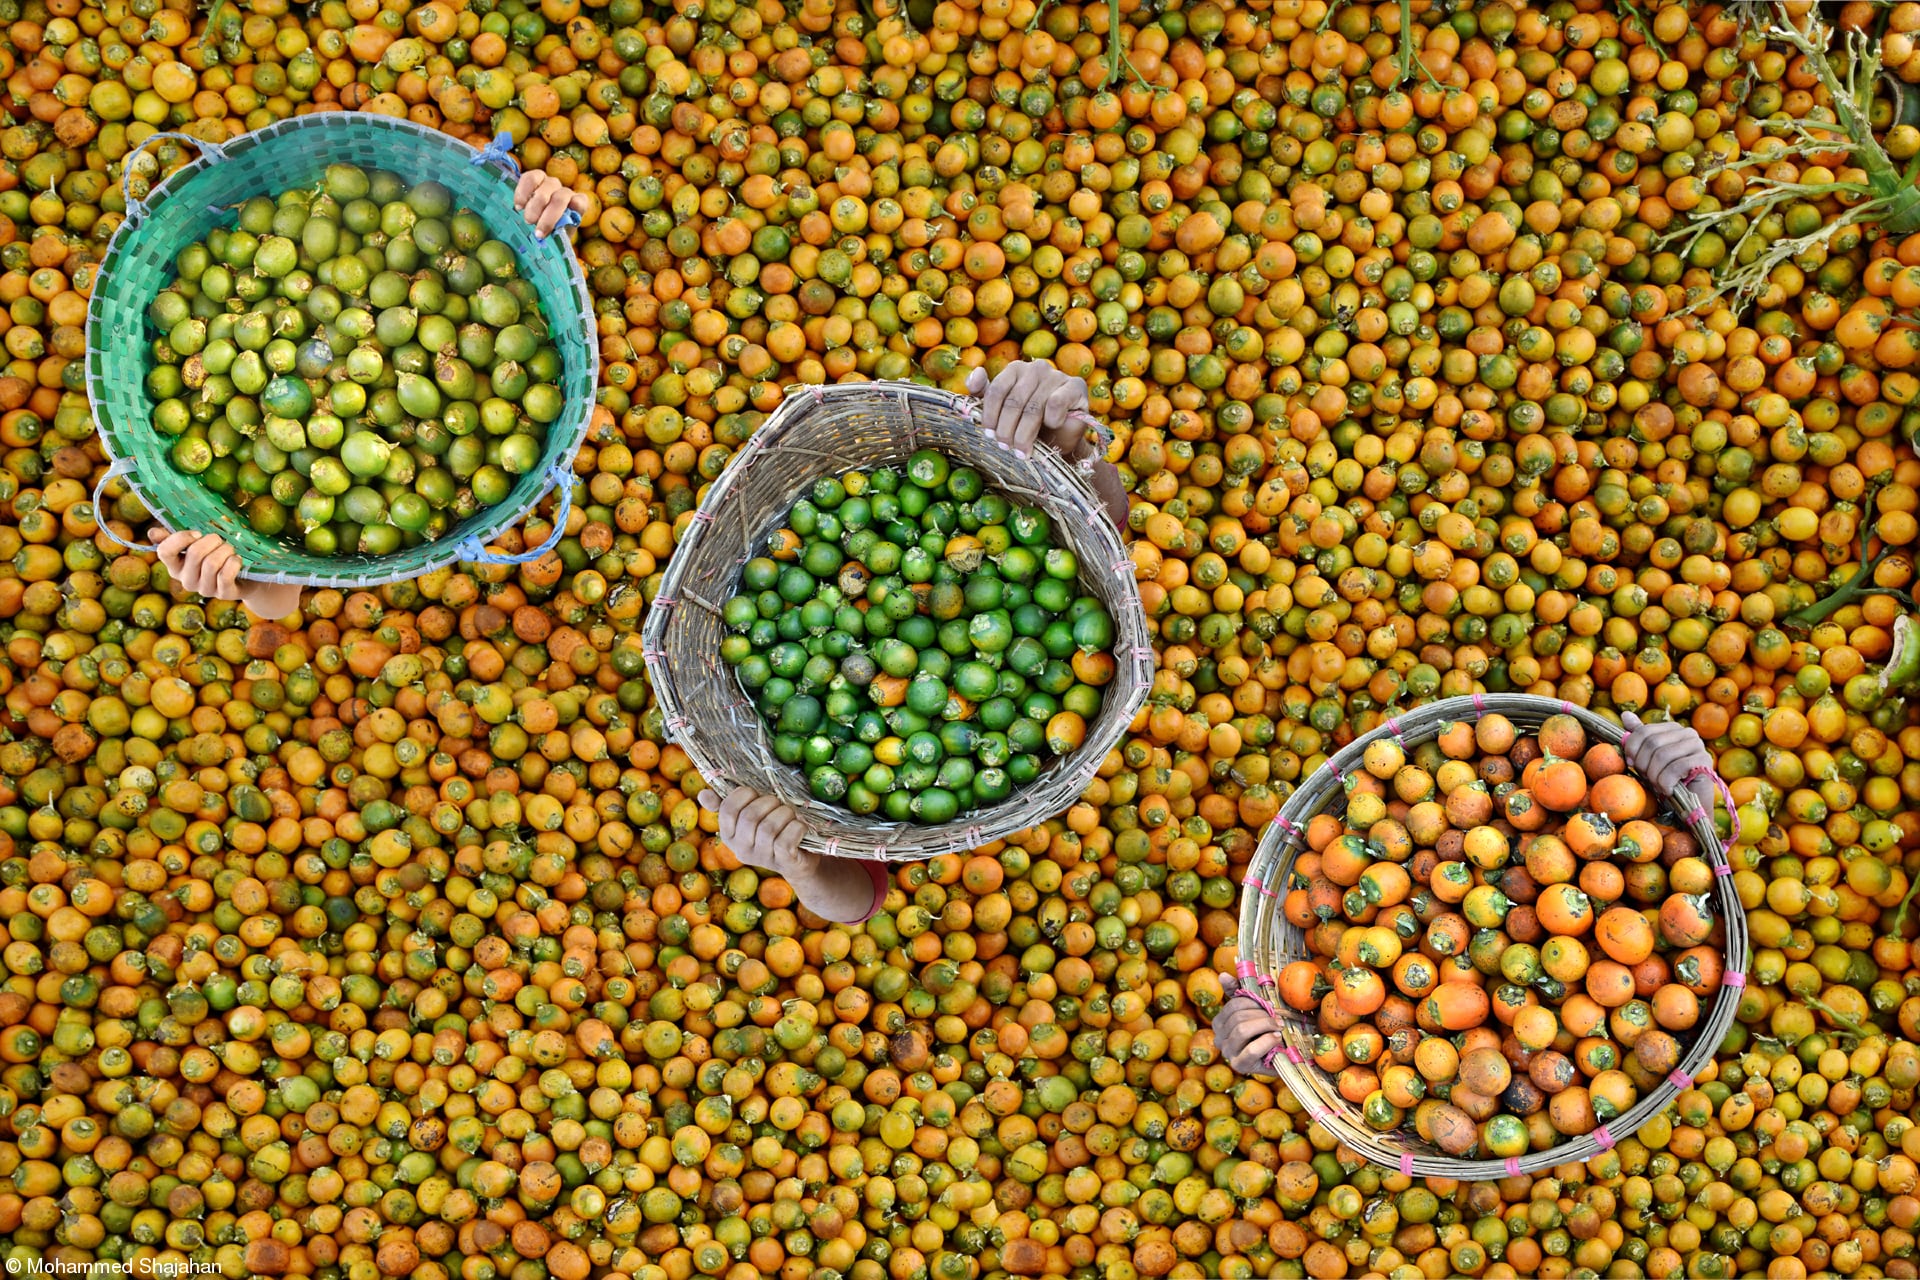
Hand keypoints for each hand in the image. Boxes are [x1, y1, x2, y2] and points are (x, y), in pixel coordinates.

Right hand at [149, 527, 300, 618]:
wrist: (245, 577)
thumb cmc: (217, 556)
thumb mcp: (197, 545)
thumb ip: (175, 539)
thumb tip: (152, 533)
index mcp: (175, 566)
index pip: (164, 551)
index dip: (180, 538)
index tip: (197, 533)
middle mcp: (186, 580)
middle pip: (194, 553)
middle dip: (212, 541)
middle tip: (220, 540)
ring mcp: (204, 590)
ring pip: (212, 563)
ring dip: (225, 550)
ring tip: (230, 549)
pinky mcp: (223, 594)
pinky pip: (226, 575)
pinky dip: (234, 562)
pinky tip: (237, 560)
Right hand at [513, 170, 589, 237]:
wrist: (537, 227)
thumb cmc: (550, 235)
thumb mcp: (558, 239)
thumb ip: (560, 236)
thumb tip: (554, 239)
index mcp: (577, 205)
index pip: (579, 203)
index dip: (569, 212)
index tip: (554, 227)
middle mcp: (566, 192)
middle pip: (560, 198)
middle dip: (547, 217)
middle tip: (536, 231)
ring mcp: (551, 182)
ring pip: (545, 188)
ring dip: (535, 206)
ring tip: (527, 220)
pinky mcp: (536, 177)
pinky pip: (530, 178)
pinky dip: (523, 192)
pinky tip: (519, 206)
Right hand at [698, 785, 814, 879]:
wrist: (800, 859)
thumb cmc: (774, 829)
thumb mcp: (751, 815)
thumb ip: (728, 804)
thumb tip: (702, 795)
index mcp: (729, 836)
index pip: (728, 809)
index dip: (744, 795)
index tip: (757, 795)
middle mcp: (742, 850)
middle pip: (750, 817)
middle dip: (769, 802)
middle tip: (779, 804)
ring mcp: (762, 859)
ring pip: (769, 828)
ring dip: (785, 814)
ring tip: (791, 816)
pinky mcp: (783, 863)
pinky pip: (785, 840)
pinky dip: (796, 827)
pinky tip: (800, 827)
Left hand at [965, 360, 1094, 460]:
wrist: (1061, 440)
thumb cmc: (1031, 426)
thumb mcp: (1004, 411)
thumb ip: (985, 393)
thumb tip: (976, 373)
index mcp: (1016, 369)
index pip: (996, 390)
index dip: (990, 415)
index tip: (989, 435)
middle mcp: (1036, 368)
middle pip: (1013, 401)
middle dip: (1006, 430)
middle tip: (1006, 448)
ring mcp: (1057, 375)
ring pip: (1033, 407)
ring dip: (1025, 434)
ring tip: (1021, 451)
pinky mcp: (1075, 386)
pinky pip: (1056, 404)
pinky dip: (1051, 421)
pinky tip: (1051, 427)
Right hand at [1214, 976, 1287, 1075]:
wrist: (1280, 1058)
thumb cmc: (1265, 1031)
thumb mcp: (1253, 1010)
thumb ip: (1238, 992)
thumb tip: (1223, 975)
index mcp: (1219, 1023)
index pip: (1233, 1005)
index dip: (1253, 1002)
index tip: (1269, 1004)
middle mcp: (1219, 1038)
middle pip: (1238, 1018)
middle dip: (1261, 1014)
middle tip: (1278, 1016)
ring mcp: (1228, 1053)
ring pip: (1242, 1031)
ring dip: (1265, 1025)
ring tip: (1279, 1026)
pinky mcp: (1240, 1066)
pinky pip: (1252, 1050)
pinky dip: (1267, 1041)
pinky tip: (1277, 1038)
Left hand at [1621, 712, 1715, 813]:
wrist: (1689, 806)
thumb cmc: (1667, 781)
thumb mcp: (1648, 759)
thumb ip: (1640, 737)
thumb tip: (1625, 714)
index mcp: (1673, 729)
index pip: (1644, 731)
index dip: (1632, 749)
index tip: (1631, 764)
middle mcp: (1687, 733)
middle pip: (1652, 742)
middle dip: (1644, 764)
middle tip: (1647, 778)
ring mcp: (1698, 745)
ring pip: (1662, 755)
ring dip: (1655, 776)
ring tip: (1659, 785)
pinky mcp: (1704, 760)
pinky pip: (1675, 768)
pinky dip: (1666, 782)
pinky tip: (1668, 790)